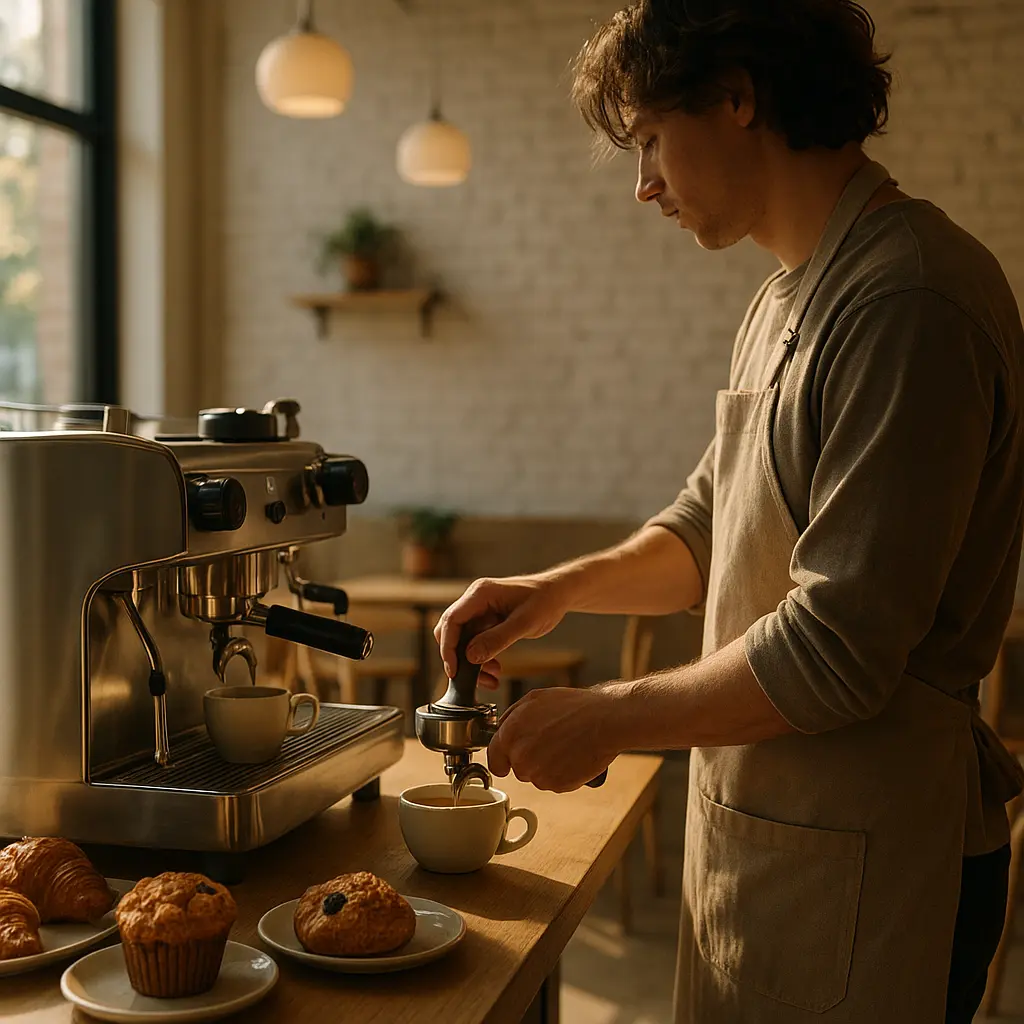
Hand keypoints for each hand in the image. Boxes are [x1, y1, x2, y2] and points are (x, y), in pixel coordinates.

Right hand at [434, 575, 570, 689]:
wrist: (558, 593)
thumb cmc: (545, 601)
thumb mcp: (524, 623)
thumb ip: (497, 639)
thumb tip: (470, 657)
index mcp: (480, 593)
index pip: (451, 620)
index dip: (448, 647)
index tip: (454, 671)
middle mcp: (475, 600)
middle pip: (450, 631)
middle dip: (458, 657)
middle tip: (470, 679)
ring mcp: (479, 610)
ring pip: (462, 639)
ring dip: (472, 661)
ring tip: (492, 677)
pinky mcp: (486, 620)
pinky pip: (475, 641)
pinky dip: (481, 657)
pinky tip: (495, 669)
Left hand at [487, 686, 619, 791]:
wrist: (604, 720)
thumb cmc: (573, 707)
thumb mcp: (535, 699)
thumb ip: (511, 717)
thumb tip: (502, 730)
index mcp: (511, 734)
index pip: (494, 760)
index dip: (502, 760)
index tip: (508, 761)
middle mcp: (521, 757)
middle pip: (517, 769)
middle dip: (530, 759)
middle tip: (550, 742)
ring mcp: (539, 773)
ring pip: (536, 777)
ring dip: (546, 767)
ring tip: (564, 746)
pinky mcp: (557, 785)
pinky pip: (554, 784)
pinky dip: (562, 774)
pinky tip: (572, 756)